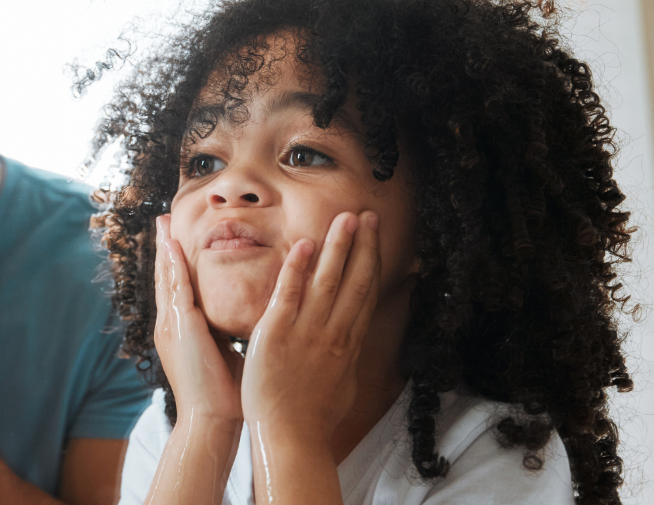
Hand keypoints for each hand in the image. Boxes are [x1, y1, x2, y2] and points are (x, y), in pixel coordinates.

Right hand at [153, 214, 244, 424]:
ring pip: (167, 277)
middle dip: (166, 248)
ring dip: (166, 248)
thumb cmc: (226, 395)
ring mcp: (171, 325)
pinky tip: (173, 244)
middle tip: (163, 220)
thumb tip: (249, 319)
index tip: (178, 240)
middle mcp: (171, 325)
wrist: (212, 420)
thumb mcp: (226, 354)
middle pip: (167, 277)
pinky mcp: (178, 326)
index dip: (177, 264)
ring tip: (164, 222)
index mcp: (182, 332)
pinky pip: (175, 287)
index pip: (179, 289)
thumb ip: (230, 334)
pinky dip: (173, 264)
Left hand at [241, 211, 380, 443]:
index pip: (365, 294)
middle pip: (355, 281)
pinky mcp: (277, 334)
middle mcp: (334, 334)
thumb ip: (345, 360)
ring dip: (338, 247)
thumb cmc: (313, 419)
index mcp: (348, 344)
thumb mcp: (342, 386)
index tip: (376, 238)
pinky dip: (298, 269)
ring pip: (328, 281)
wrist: (291, 437)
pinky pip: (289, 294)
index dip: (372, 262)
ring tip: (346, 218)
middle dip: (363, 245)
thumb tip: (352, 346)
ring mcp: (307, 332)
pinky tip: (304, 245)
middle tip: (368, 215)